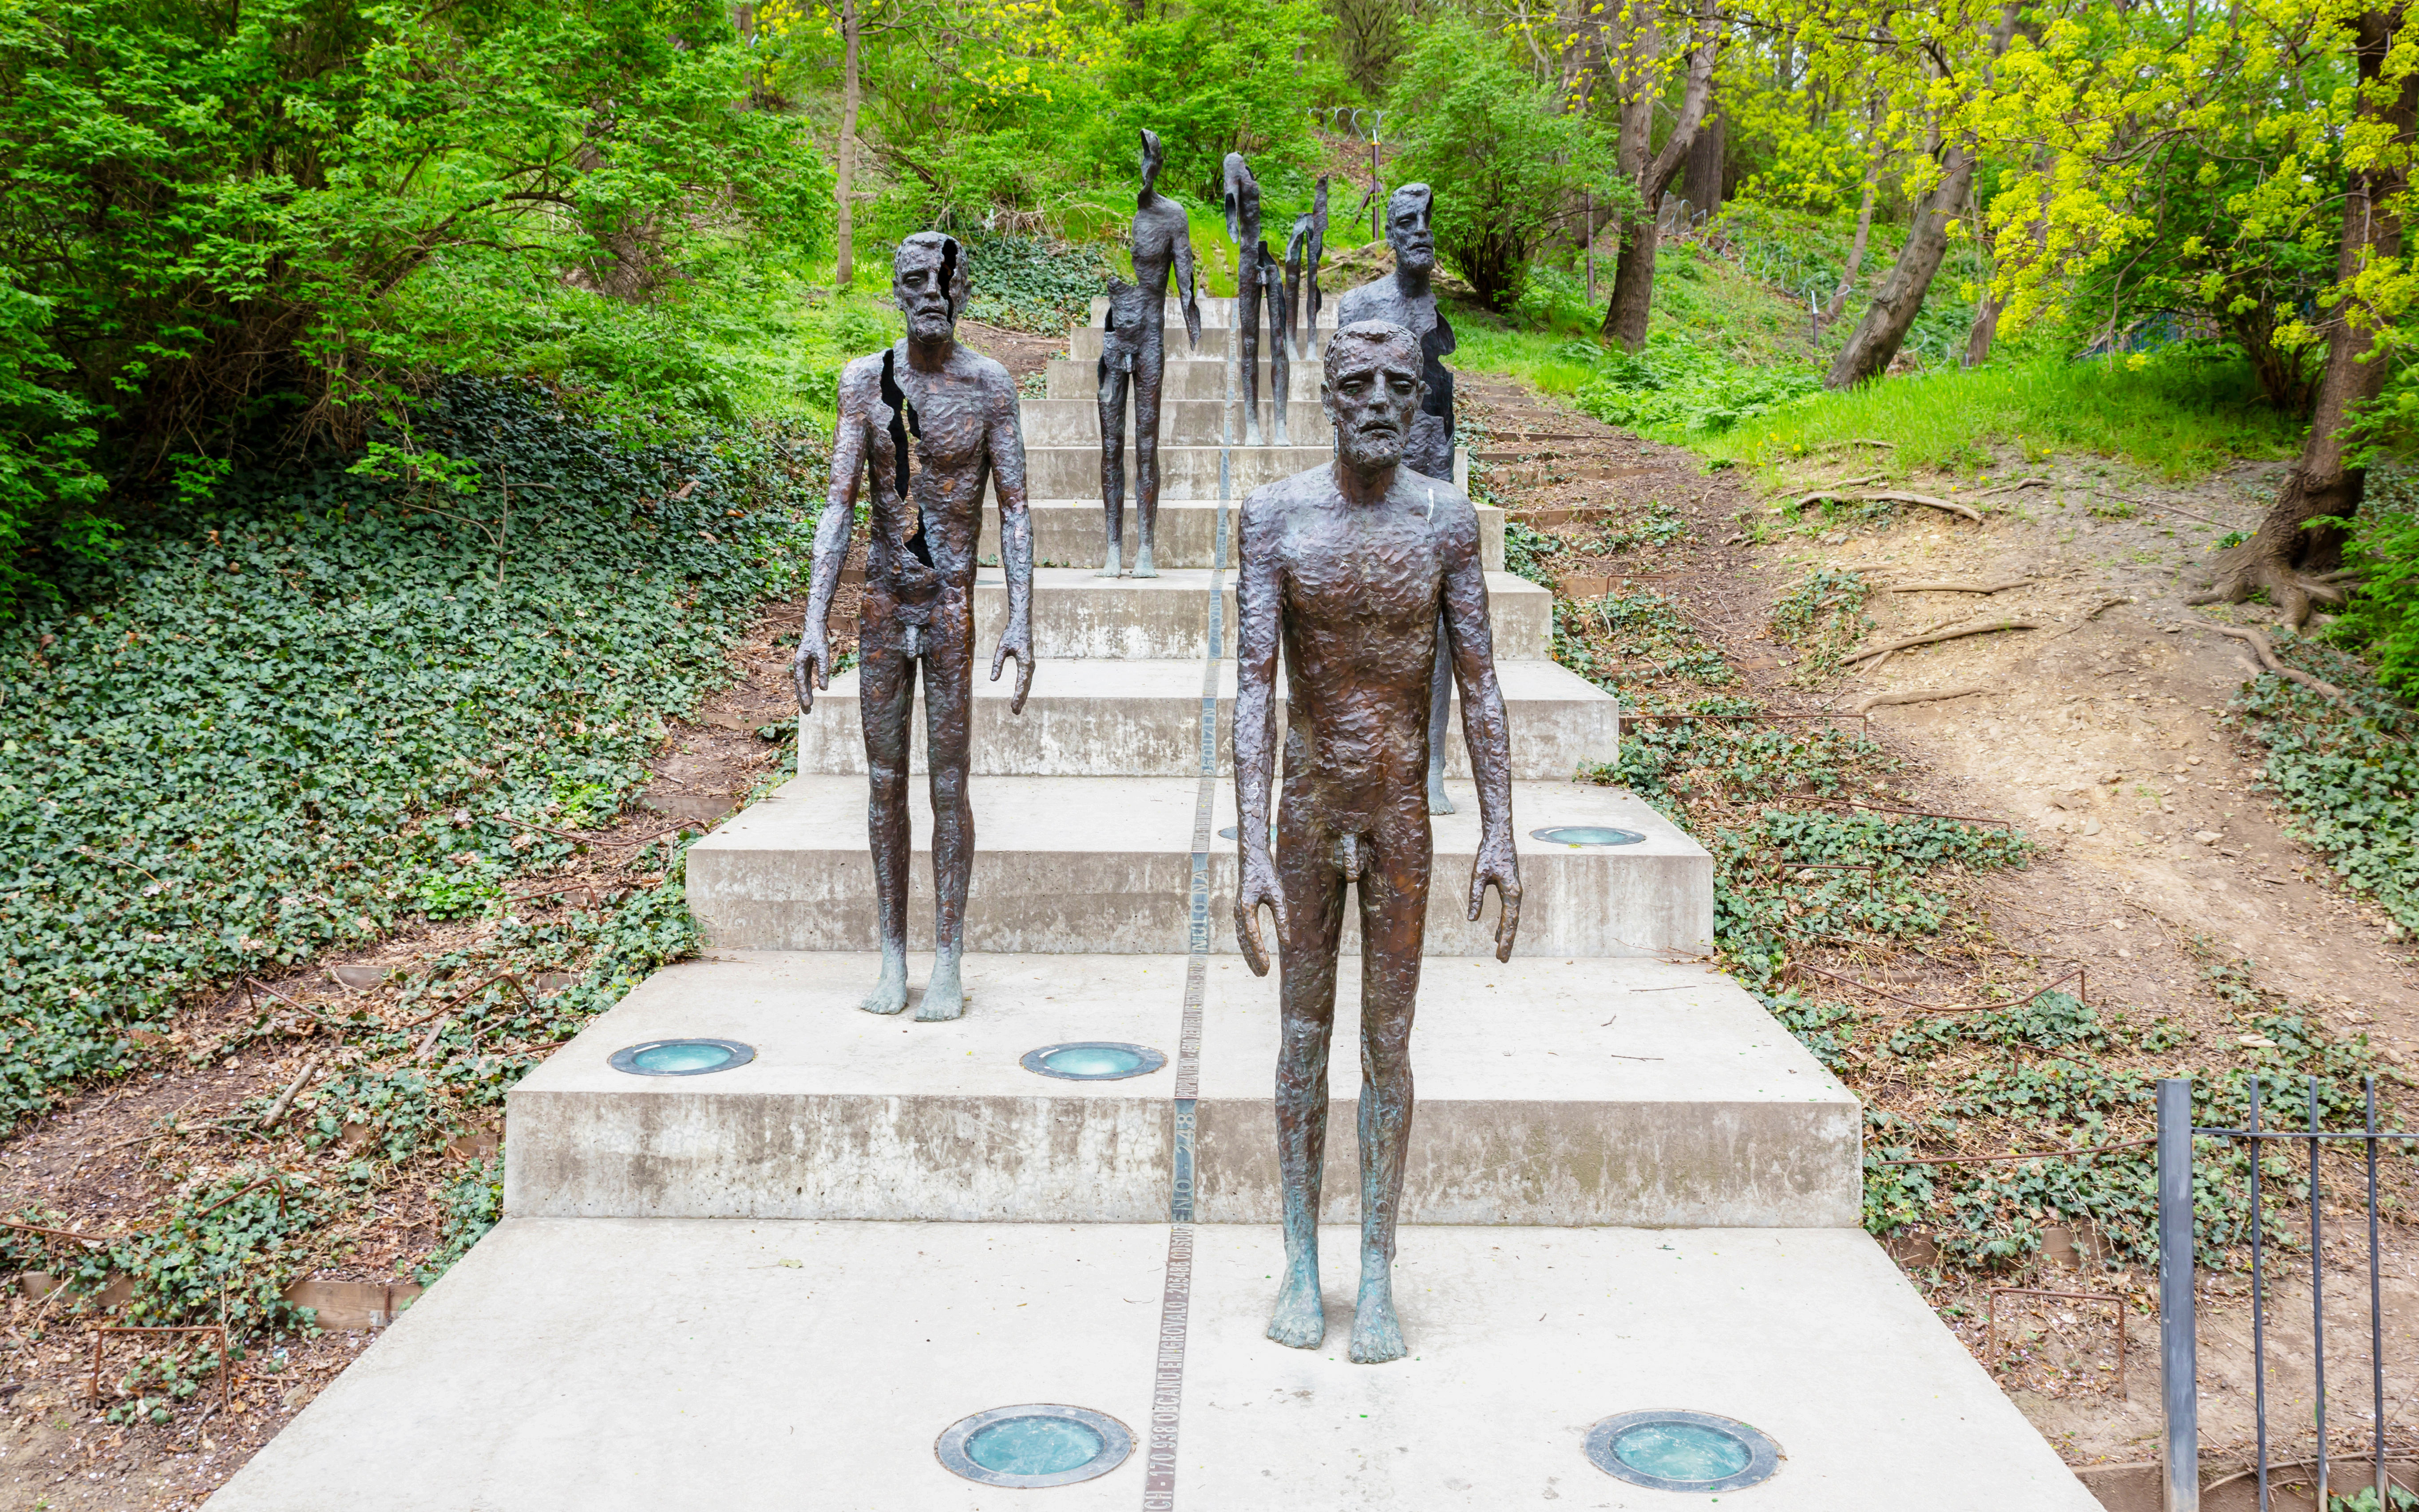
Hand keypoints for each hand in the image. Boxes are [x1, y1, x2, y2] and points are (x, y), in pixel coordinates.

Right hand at [792, 621, 830, 713]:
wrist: (814, 629)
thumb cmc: (818, 641)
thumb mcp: (823, 655)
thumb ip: (823, 671)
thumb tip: (824, 689)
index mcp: (799, 663)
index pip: (801, 682)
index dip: (804, 694)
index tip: (808, 704)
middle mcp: (797, 666)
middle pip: (799, 686)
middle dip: (802, 699)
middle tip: (807, 712)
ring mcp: (801, 666)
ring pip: (801, 684)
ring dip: (804, 695)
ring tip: (808, 707)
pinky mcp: (805, 665)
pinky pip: (805, 680)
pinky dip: (806, 688)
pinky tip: (810, 696)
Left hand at [990, 615, 1034, 714]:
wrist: (1022, 623)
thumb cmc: (1011, 634)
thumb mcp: (1001, 647)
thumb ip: (997, 663)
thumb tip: (993, 680)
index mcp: (1025, 662)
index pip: (1021, 683)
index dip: (1018, 696)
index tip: (1013, 706)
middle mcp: (1030, 665)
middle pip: (1026, 686)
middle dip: (1020, 700)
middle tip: (1015, 712)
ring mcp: (1030, 665)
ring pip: (1027, 684)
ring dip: (1022, 696)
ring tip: (1016, 708)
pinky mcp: (1028, 664)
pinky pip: (1026, 679)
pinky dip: (1023, 689)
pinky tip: (1019, 695)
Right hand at [1234, 843, 1286, 976]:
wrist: (1252, 860)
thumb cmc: (1267, 875)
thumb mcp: (1279, 895)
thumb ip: (1282, 918)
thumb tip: (1287, 942)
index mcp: (1246, 907)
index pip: (1252, 935)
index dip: (1259, 953)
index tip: (1267, 967)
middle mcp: (1237, 912)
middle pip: (1244, 942)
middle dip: (1253, 959)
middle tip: (1263, 975)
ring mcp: (1236, 912)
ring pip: (1241, 940)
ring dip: (1249, 956)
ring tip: (1259, 971)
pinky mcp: (1239, 912)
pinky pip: (1241, 934)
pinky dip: (1247, 947)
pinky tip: (1254, 955)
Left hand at [1468, 829, 1520, 962]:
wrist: (1500, 835)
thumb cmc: (1489, 852)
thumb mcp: (1478, 874)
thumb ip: (1475, 896)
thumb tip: (1472, 919)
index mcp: (1511, 892)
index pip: (1509, 922)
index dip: (1506, 941)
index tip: (1501, 955)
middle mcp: (1516, 893)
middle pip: (1513, 923)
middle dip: (1508, 942)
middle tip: (1502, 960)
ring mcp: (1514, 891)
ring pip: (1511, 918)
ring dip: (1506, 934)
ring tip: (1501, 950)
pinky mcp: (1510, 888)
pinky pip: (1508, 910)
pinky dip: (1504, 923)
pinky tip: (1497, 933)